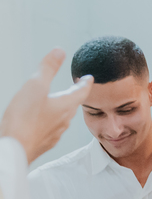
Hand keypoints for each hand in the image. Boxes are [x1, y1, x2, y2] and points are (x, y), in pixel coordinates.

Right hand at [0, 49, 93, 163]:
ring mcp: (55, 133)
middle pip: (73, 105)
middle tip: (76, 87)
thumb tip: (60, 50)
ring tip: (61, 102)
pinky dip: (53, 120)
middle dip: (76, 95)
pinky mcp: (45, 142)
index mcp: (65, 106)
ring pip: (64, 118)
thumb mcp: (35, 86)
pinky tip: (46, 121)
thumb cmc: (24, 118)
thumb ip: (48, 68)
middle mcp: (64, 121)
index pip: (82, 92)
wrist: (15, 148)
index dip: (85, 83)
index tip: (89, 78)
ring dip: (64, 108)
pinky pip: (53, 128)